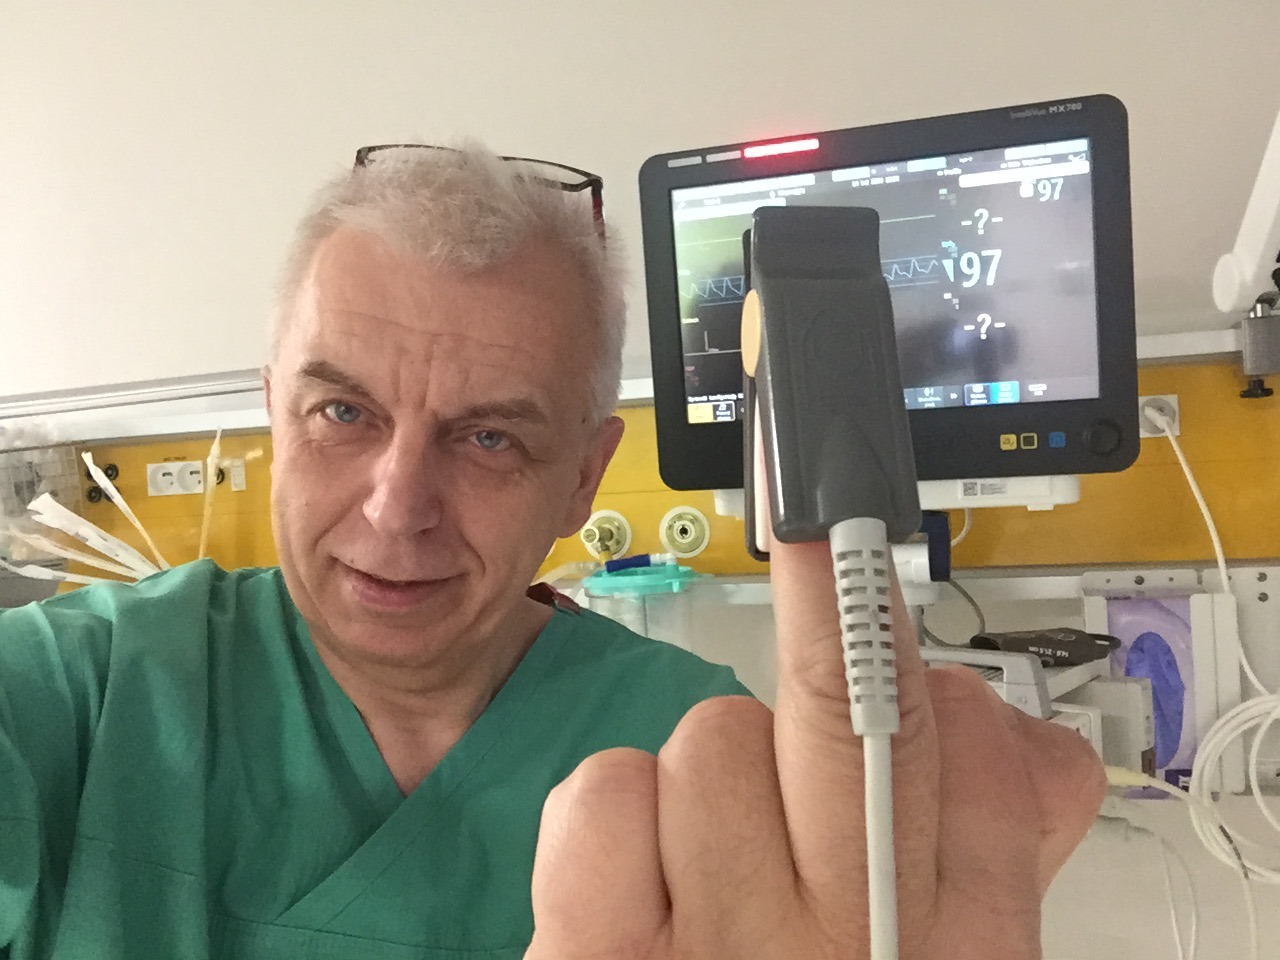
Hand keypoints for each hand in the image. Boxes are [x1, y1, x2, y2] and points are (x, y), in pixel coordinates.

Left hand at [524, 538, 1104, 958]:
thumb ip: (996, 858)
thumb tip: (1035, 743)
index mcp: (955, 954)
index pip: (978, 761)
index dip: (934, 659)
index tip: (891, 577)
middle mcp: (846, 945)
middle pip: (854, 718)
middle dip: (836, 606)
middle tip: (828, 533)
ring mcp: (717, 953)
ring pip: (710, 739)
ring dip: (706, 771)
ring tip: (707, 859)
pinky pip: (607, 798)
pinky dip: (614, 808)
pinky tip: (634, 869)